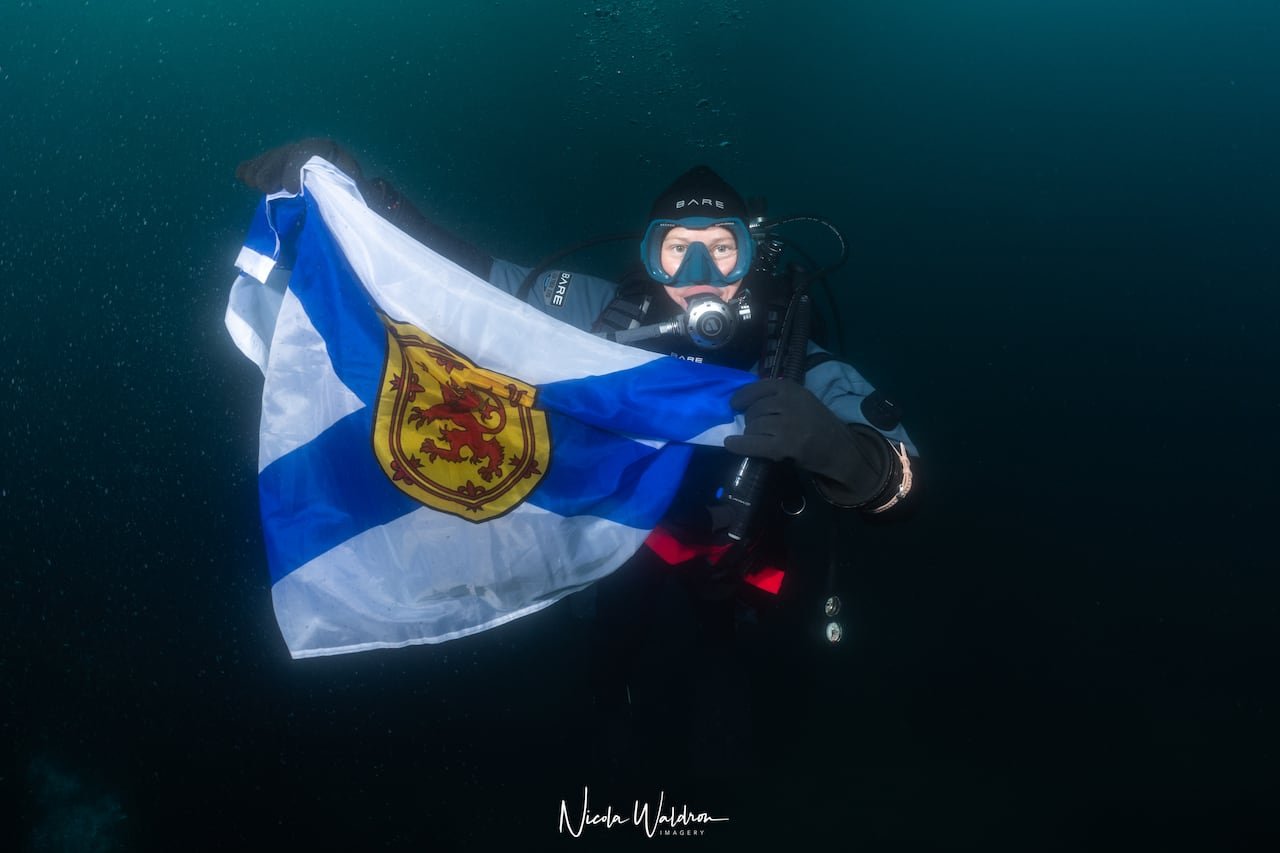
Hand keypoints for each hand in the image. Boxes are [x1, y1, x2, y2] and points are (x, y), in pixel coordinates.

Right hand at [235, 138, 362, 193]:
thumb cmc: (361, 202)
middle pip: (287, 152)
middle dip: (273, 169)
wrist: (355, 200)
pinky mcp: (284, 168)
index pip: (311, 150)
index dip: (296, 166)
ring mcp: (297, 157)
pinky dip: (253, 169)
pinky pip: (266, 163)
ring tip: (252, 184)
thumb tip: (346, 200)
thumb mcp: (363, 198)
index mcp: (333, 154)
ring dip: (260, 169)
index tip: (292, 190)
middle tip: (265, 188)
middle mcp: (313, 151)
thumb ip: (355, 197)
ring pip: (274, 157)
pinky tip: (241, 176)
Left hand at [724, 379, 889, 503]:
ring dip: (751, 434)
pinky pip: (752, 443)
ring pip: (753, 426)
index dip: (742, 396)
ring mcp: (786, 424)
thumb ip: (778, 397)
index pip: (758, 387)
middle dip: (750, 419)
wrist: (839, 449)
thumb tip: (743, 402)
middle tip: (755, 428)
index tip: (734, 404)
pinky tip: (731, 444)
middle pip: (754, 409)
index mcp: (792, 388)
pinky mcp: (784, 445)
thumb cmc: (817, 424)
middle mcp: (788, 402)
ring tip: (761, 439)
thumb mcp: (801, 400)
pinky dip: (739, 444)